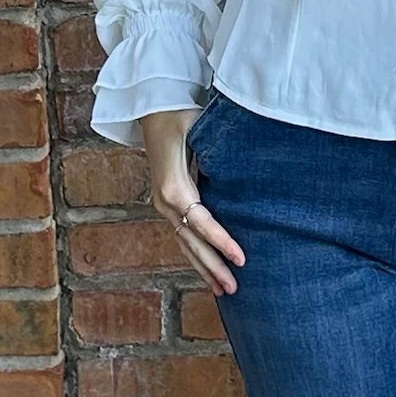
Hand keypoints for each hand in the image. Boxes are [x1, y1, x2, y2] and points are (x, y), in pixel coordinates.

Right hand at [141, 108, 245, 297]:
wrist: (151, 106)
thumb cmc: (178, 112)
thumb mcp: (197, 126)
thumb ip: (216, 146)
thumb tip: (244, 163)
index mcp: (173, 186)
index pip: (201, 222)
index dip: (221, 242)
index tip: (242, 259)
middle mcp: (165, 200)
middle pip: (191, 242)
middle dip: (212, 267)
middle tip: (234, 289)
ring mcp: (164, 204)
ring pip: (185, 243)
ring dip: (204, 267)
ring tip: (224, 290)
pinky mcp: (169, 203)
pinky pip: (184, 234)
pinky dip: (197, 254)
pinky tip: (210, 269)